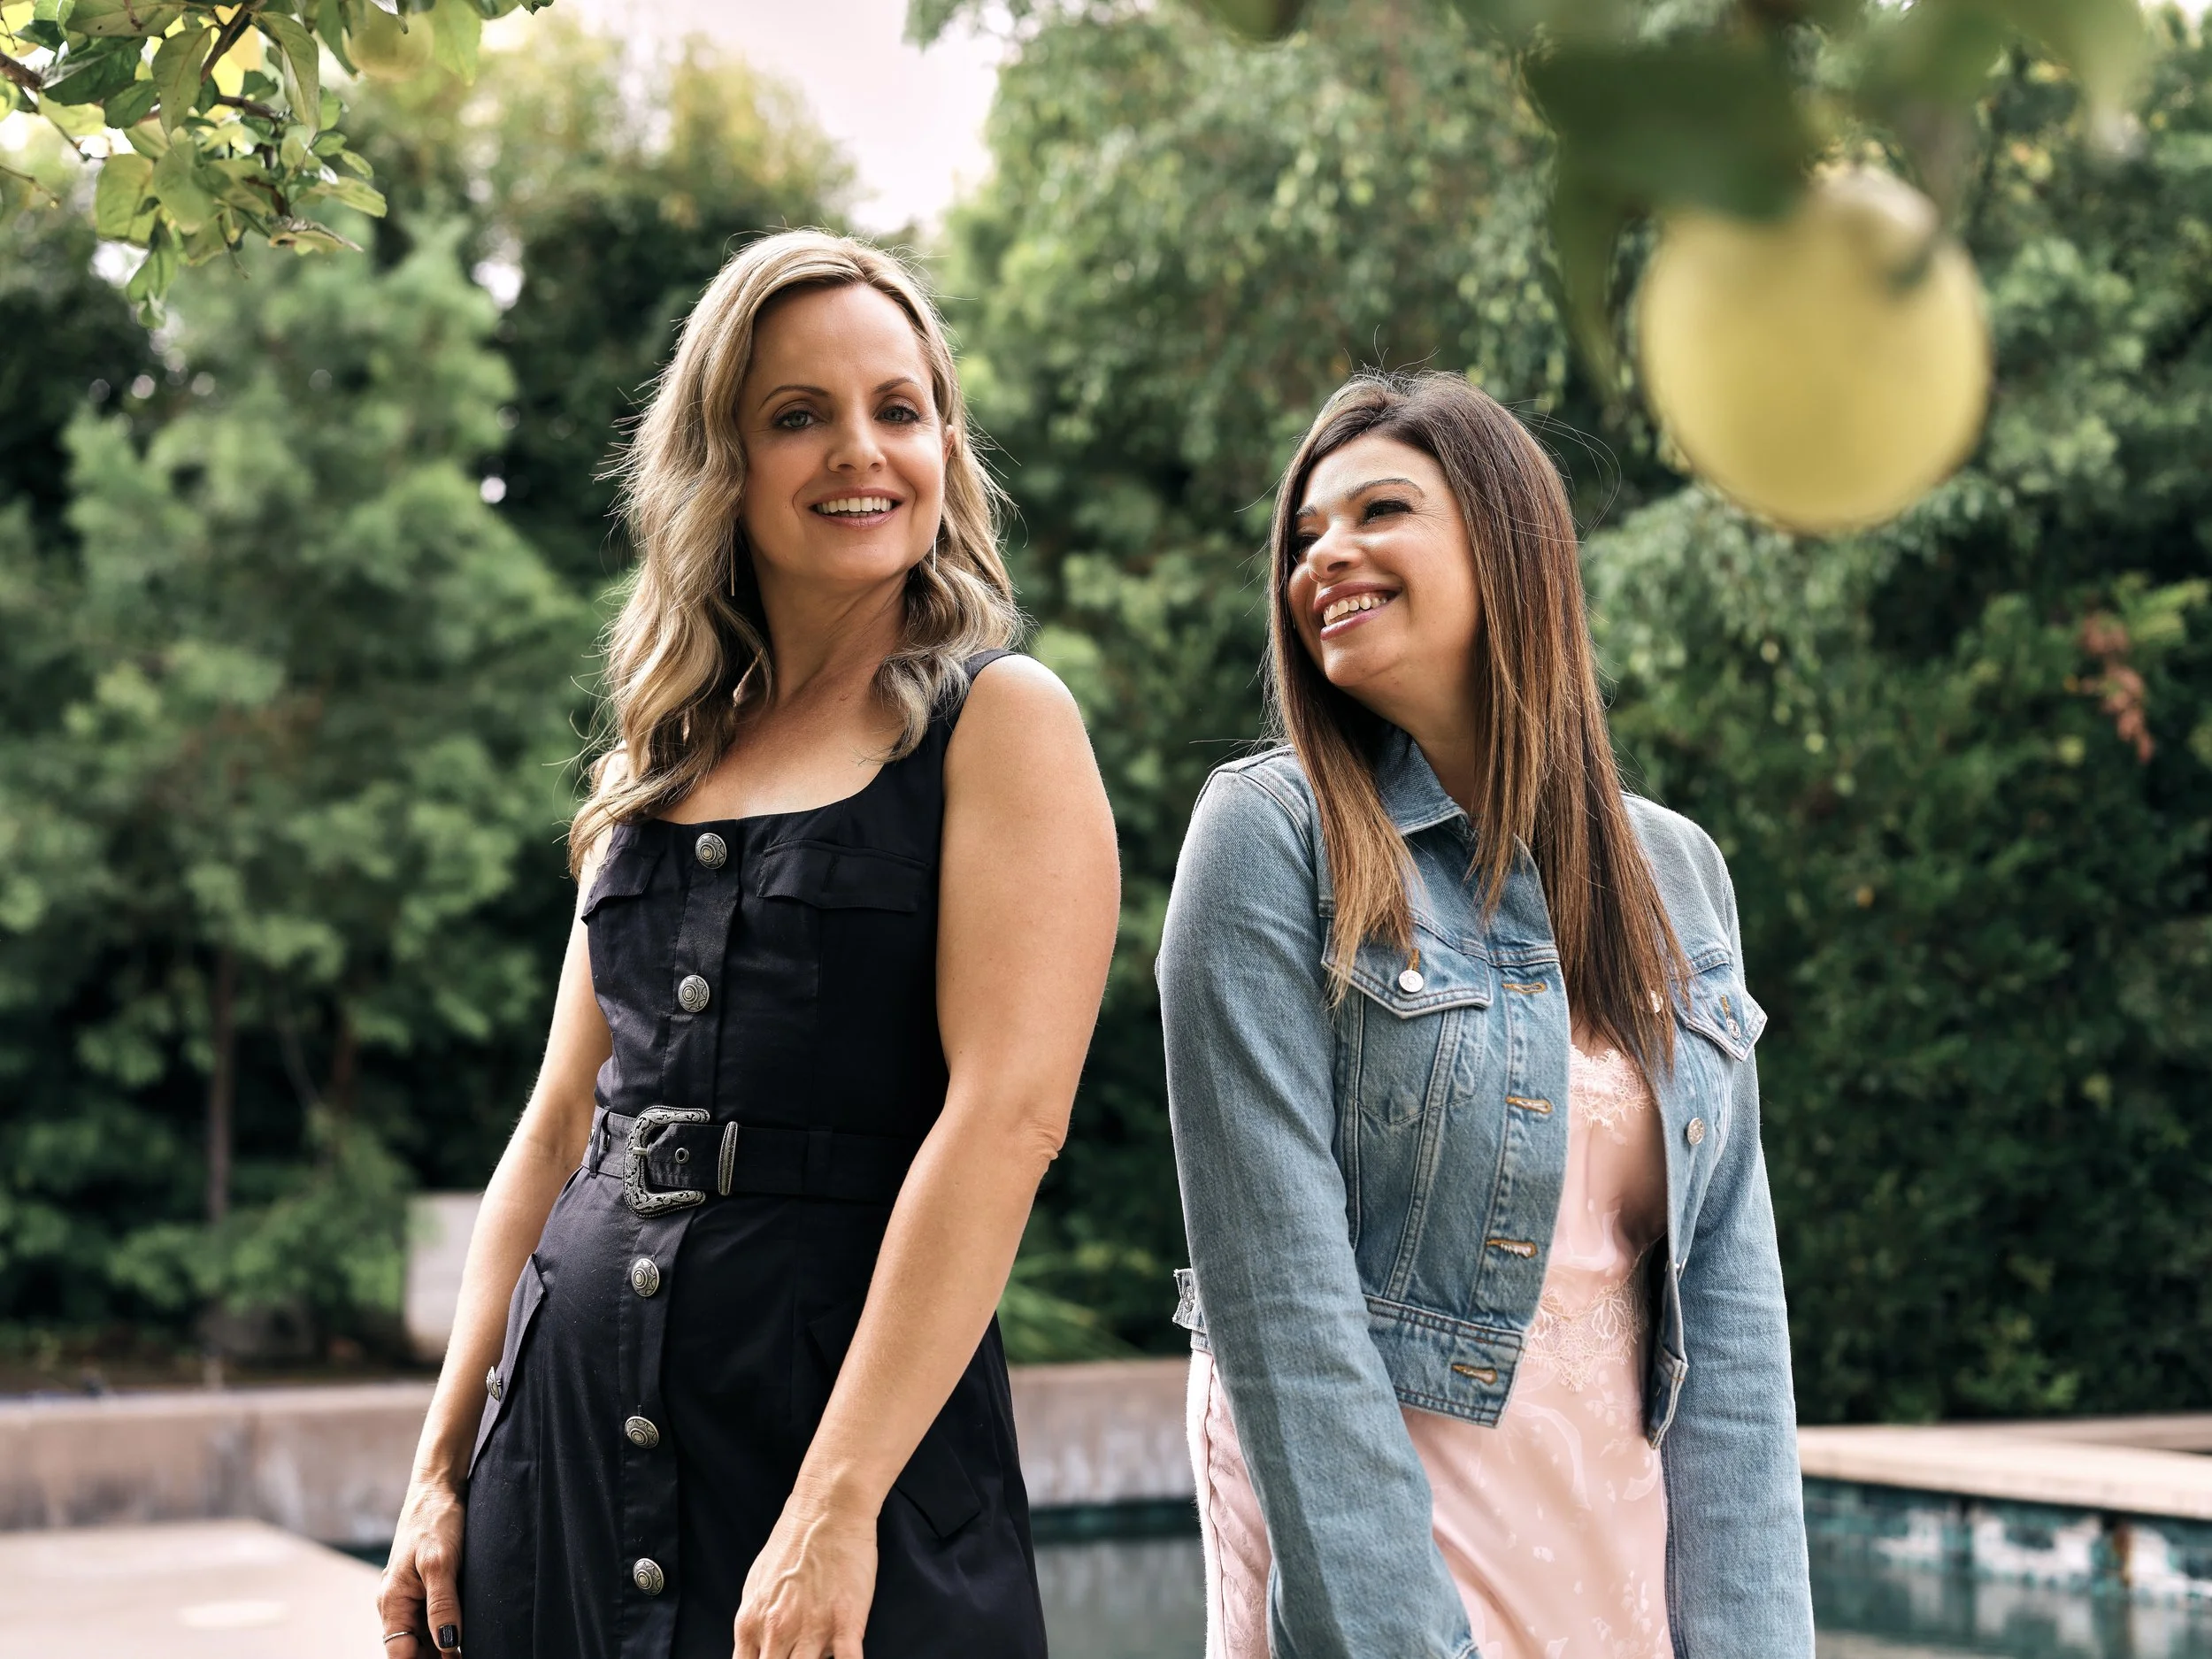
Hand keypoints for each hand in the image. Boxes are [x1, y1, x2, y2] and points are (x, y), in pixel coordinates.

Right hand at [378, 1475, 466, 1657]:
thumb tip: (447, 1646)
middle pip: (411, 1649)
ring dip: (441, 1648)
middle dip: (434, 1658)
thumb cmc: (435, 1520)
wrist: (438, 1488)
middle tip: (464, 1658)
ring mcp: (411, 1596)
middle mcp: (397, 1604)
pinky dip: (446, 1631)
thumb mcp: (441, 1563)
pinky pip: (432, 1619)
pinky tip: (465, 1635)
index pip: (400, 1654)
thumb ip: (442, 1606)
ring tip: (468, 1651)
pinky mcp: (425, 1587)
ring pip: (422, 1637)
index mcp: (392, 1602)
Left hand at [731, 1487, 878, 1658]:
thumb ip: (759, 1620)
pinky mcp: (845, 1623)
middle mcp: (777, 1631)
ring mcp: (811, 1630)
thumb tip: (768, 1646)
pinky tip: (848, 1658)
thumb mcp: (759, 1583)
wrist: (828, 1509)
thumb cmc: (795, 1540)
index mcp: (751, 1622)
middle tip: (796, 1654)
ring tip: (819, 1651)